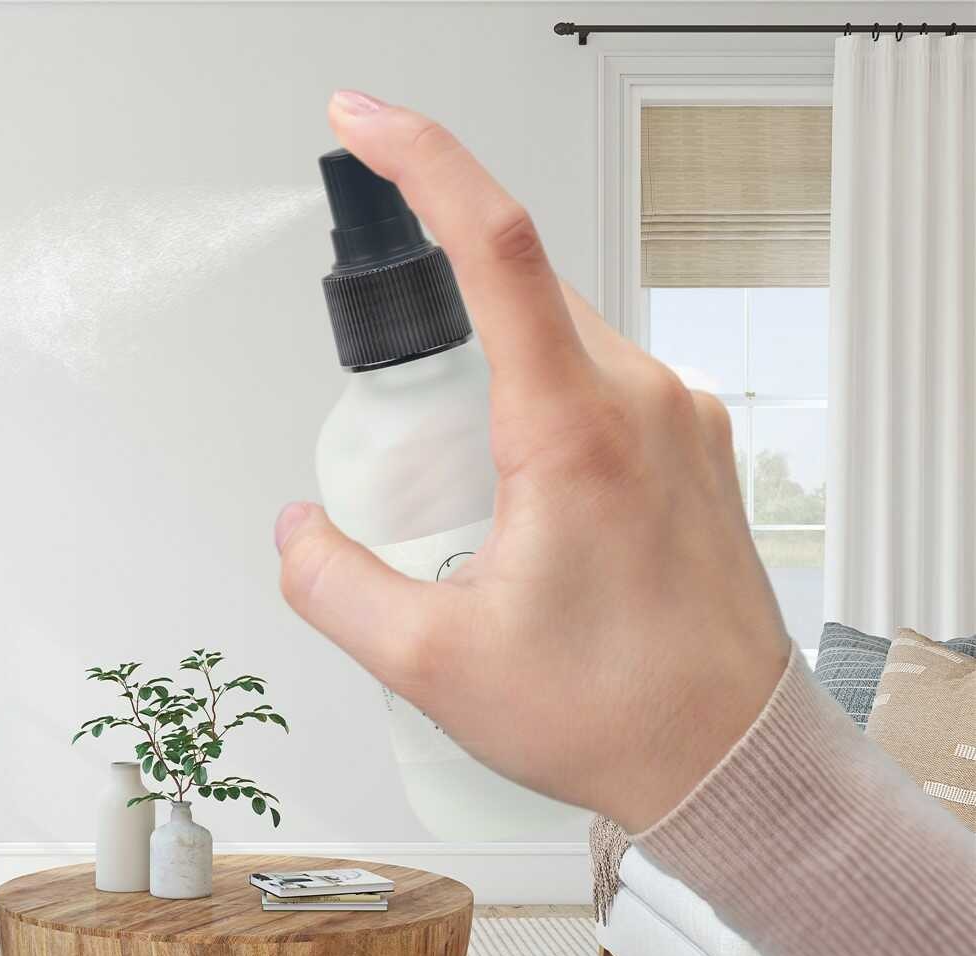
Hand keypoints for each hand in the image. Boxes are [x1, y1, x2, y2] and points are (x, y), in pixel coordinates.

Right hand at [275, 91, 791, 833]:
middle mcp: (641, 401)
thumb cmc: (612, 713)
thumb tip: (297, 529)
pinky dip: (542, 398)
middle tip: (403, 429)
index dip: (420, 159)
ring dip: (492, 370)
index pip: (495, 243)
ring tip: (472, 493)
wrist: (732, 761)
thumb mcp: (431, 663)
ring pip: (562, 331)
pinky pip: (602, 376)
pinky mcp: (696, 444)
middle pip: (521, 285)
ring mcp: (680, 418)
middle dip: (439, 314)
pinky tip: (525, 496)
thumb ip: (333, 584)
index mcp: (573, 430)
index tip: (363, 121)